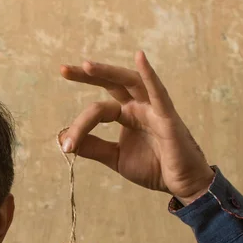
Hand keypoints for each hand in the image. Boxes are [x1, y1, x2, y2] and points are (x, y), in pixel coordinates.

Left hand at [59, 51, 214, 204]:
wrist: (180, 184)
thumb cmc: (153, 167)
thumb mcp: (115, 157)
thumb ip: (93, 147)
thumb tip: (63, 140)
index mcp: (126, 114)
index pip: (97, 110)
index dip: (79, 126)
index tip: (66, 145)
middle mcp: (139, 106)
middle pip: (112, 83)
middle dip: (88, 75)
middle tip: (63, 70)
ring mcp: (154, 109)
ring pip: (131, 82)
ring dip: (109, 72)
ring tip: (86, 66)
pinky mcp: (168, 117)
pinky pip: (159, 93)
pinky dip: (149, 75)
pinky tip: (140, 58)